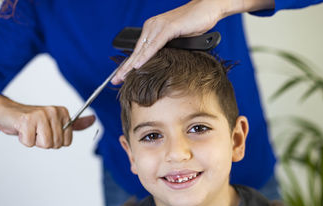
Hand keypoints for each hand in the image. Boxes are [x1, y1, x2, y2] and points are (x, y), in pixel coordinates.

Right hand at [0, 95, 94, 148]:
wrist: (7, 112)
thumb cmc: (32, 119)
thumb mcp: (55, 121)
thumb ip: (74, 123)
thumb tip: (93, 120)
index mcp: (63, 112)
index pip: (66, 142)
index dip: (54, 140)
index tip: (46, 130)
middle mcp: (54, 111)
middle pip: (55, 144)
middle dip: (43, 141)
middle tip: (36, 130)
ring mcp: (40, 115)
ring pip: (45, 144)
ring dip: (34, 141)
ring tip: (30, 130)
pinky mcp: (27, 120)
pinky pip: (30, 143)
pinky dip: (24, 140)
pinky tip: (22, 130)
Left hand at [111, 0, 226, 83]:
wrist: (207, 8)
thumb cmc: (194, 24)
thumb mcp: (177, 40)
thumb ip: (167, 49)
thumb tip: (161, 64)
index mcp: (152, 29)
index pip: (138, 50)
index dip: (128, 65)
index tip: (120, 77)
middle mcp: (152, 26)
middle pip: (136, 51)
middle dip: (124, 67)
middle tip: (115, 80)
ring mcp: (159, 26)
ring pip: (142, 49)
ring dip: (131, 65)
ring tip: (122, 77)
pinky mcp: (169, 27)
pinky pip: (155, 45)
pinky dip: (146, 56)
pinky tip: (138, 66)